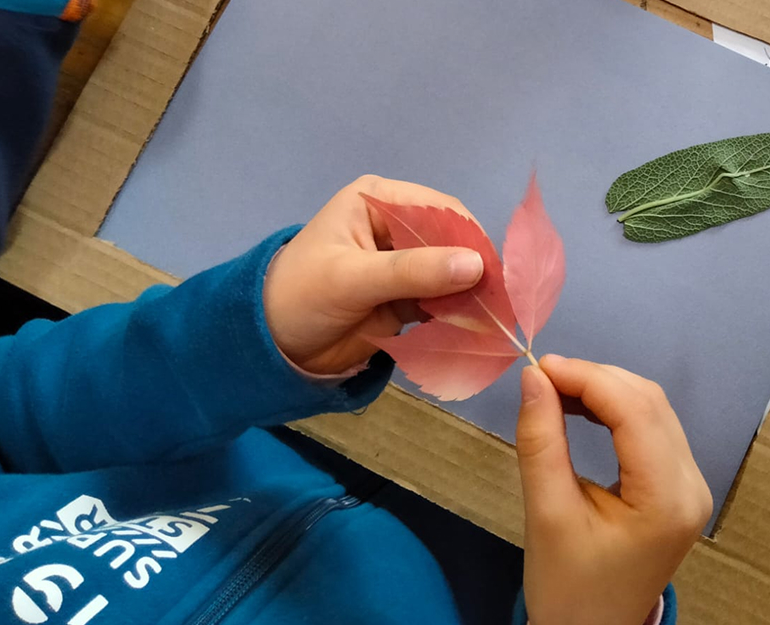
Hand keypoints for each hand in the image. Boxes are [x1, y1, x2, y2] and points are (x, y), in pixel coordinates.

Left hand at [264, 175, 482, 374]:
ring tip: (494, 321)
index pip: (440, 211)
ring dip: (471, 297)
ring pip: (453, 275)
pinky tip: (475, 331)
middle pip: (453, 243)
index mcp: (379, 201)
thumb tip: (475, 265)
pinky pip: (444, 302)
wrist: (269, 346)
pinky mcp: (407, 298)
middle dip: (475, 271)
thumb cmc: (300, 297)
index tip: (495, 274)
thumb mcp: (352, 279)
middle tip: (501, 304)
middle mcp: (396, 226)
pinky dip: (459, 315)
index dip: (470, 240)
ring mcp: (404, 264)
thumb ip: (412, 271)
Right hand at [517, 355, 711, 624]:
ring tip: (554, 389)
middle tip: (540, 376)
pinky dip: (617, 412)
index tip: (538, 367)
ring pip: (654, 411)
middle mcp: (692, 487)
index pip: (634, 411)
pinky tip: (580, 408)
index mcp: (667, 499)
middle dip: (595, 379)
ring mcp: (692, 488)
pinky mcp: (680, 490)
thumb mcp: (547, 515)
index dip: (587, 378)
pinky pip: (653, 432)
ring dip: (605, 391)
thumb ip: (541, 442)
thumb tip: (532, 379)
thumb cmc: (568, 588)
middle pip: (649, 404)